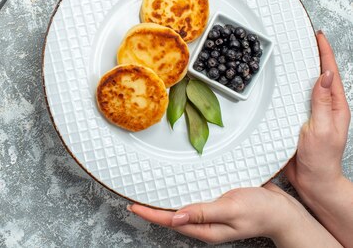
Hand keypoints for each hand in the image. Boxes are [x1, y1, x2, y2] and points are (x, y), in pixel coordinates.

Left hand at [128, 183, 339, 246]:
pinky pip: (193, 200)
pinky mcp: (216, 204)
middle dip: (152, 208)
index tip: (132, 205)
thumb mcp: (231, 209)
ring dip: (164, 200)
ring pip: (181, 208)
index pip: (170, 221)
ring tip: (147, 192)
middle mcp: (205, 223)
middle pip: (171, 216)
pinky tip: (175, 186)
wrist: (284, 210)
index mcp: (206, 228)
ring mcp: (210, 214)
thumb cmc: (261, 210)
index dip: (150, 213)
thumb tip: (176, 216)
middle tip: (133, 196)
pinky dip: (181, 193)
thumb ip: (203, 212)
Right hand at [284, 31, 352, 246]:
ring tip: (291, 54)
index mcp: (335, 106)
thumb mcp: (323, 129)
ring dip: (299, 69)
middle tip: (303, 38)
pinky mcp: (298, 120)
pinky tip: (279, 83)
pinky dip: (288, 86)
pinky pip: (292, 98)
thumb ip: (323, 102)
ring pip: (304, 85)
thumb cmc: (321, 159)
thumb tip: (325, 75)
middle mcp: (324, 107)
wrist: (313, 181)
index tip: (318, 35)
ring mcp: (311, 113)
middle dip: (313, 55)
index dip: (324, 52)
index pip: (330, 72)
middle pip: (318, 74)